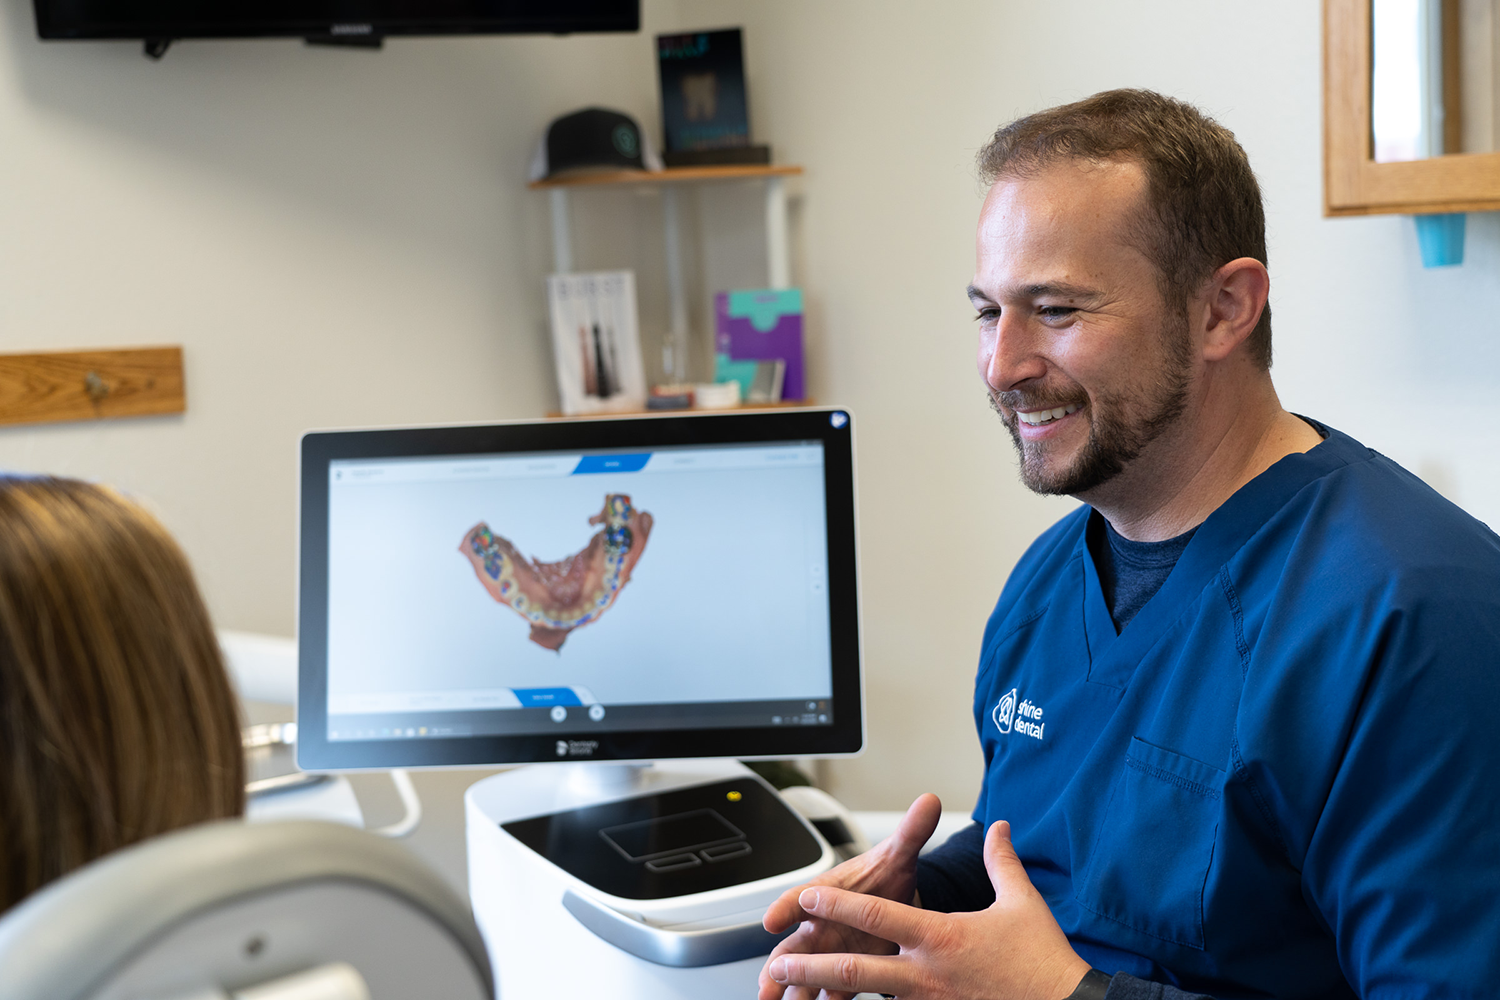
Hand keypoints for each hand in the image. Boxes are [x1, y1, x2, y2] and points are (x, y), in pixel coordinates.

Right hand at [758, 793, 942, 999]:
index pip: (801, 897)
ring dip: (793, 989)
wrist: (899, 905)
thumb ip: (911, 832)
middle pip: (793, 945)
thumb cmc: (887, 878)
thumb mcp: (899, 856)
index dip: (786, 907)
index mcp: (828, 893)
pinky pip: (830, 991)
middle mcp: (822, 925)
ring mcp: (831, 952)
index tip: (772, 920)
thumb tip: (928, 801)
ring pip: (805, 973)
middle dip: (779, 964)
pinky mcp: (846, 974)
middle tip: (768, 981)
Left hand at [764, 821, 1090, 999]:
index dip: (837, 903)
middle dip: (811, 965)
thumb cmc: (1044, 961)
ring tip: (795, 993)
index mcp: (941, 937)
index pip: (876, 914)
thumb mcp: (1022, 902)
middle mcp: (927, 974)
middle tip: (779, 963)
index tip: (807, 896)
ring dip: (828, 992)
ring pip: (867, 996)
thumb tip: (999, 828)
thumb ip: (1002, 862)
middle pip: (855, 968)